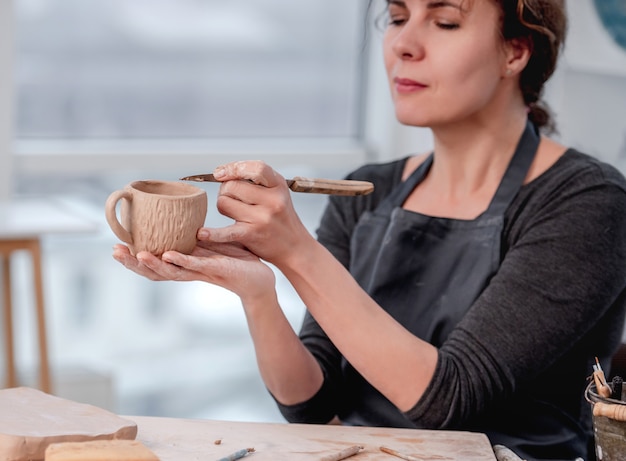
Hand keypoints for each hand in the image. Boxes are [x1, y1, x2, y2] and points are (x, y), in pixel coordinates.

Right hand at [112, 240, 275, 301]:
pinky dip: (180, 261)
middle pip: (154, 270)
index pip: (153, 263)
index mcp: (184, 262)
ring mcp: (201, 271)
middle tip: (115, 252)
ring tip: (136, 255)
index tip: (115, 247)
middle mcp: (188, 270)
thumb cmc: (236, 260)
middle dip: (133, 263)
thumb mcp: (211, 243)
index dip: (133, 258)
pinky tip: (168, 255)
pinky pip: (195, 266)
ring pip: (171, 271)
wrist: (260, 277)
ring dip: (152, 264)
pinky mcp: (216, 270)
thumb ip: (196, 233)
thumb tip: (181, 212)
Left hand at [200, 160, 314, 265]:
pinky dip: (212, 233)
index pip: (255, 168)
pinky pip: (224, 231)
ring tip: (235, 213)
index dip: (234, 168)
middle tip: (232, 200)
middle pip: (232, 185)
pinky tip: (202, 233)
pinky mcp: (252, 234)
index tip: (220, 173)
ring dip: (223, 207)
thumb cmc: (280, 217)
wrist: (294, 247)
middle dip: (225, 191)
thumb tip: (220, 172)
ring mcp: (262, 217)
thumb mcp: (276, 192)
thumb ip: (255, 179)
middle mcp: (272, 200)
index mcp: (278, 185)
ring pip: (224, 203)